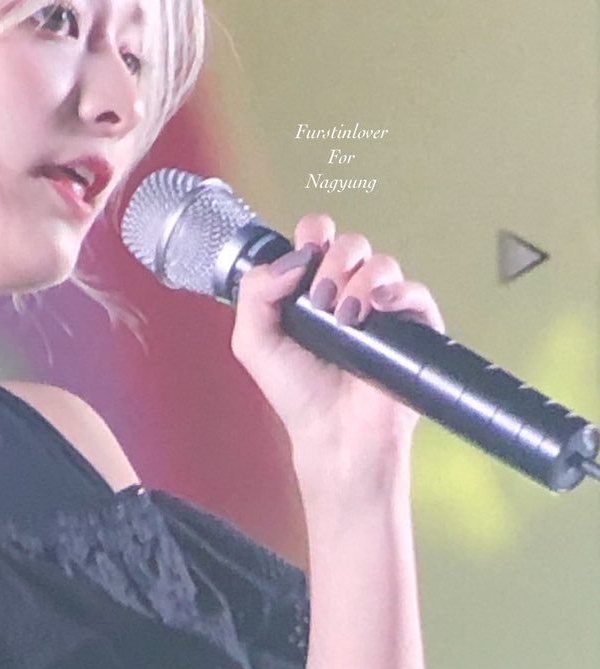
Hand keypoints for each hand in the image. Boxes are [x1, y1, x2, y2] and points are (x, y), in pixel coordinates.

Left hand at [231, 213, 444, 463]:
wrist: (334, 433)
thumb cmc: (297, 394)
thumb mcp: (253, 341)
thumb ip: (255, 291)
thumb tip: (291, 259)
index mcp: (310, 288)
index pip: (317, 238)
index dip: (313, 235)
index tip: (306, 255)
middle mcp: (346, 292)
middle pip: (350, 244)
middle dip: (334, 262)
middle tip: (321, 299)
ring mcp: (381, 308)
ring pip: (381, 263)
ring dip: (360, 281)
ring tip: (346, 316)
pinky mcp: (412, 327)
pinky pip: (415, 291)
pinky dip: (397, 291)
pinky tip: (378, 307)